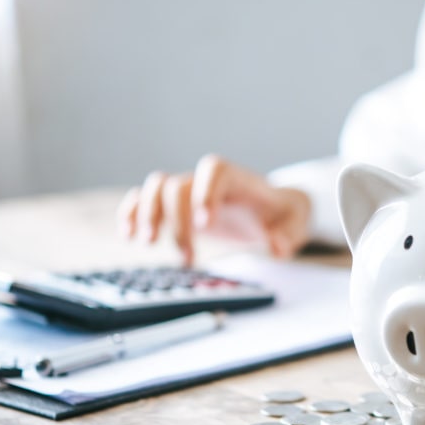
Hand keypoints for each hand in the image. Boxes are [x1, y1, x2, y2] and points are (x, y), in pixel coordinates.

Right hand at [117, 155, 310, 264]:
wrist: (271, 210)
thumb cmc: (281, 214)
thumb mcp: (295, 222)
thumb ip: (289, 233)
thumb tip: (276, 246)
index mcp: (236, 179)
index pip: (214, 169)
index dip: (206, 192)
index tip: (207, 223)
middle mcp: (206, 181)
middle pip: (178, 184)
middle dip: (175, 219)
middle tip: (185, 254)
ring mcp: (188, 192)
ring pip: (156, 187)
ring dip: (147, 214)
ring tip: (149, 244)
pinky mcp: (174, 207)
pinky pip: (142, 199)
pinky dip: (131, 213)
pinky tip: (128, 236)